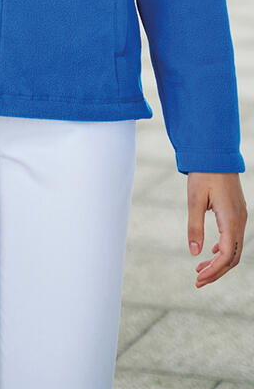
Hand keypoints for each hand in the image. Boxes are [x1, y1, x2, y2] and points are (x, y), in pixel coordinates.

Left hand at [187, 171, 246, 286]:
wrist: (215, 154)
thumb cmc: (204, 174)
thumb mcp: (194, 200)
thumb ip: (194, 227)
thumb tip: (194, 253)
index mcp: (231, 220)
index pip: (226, 256)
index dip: (213, 270)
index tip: (198, 279)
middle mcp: (240, 221)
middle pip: (232, 257)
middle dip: (216, 271)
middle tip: (198, 281)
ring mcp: (240, 217)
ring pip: (233, 248)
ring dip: (218, 261)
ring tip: (200, 269)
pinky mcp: (236, 212)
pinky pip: (233, 237)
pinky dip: (222, 249)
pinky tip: (210, 252)